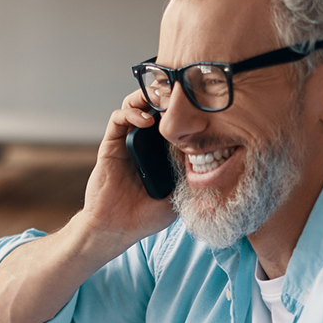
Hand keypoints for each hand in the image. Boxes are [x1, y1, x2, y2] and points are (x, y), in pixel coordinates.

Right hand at [0, 92, 177, 322]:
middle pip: (155, 107)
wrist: (115, 229)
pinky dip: (132, 113)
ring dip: (148, 97)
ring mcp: (127, 142)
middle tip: (181, 93)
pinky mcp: (111, 144)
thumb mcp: (179, 196)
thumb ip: (190, 176)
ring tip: (164, 99)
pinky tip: (146, 120)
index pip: (174, 121)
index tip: (200, 105)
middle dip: (167, 96)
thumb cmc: (145, 217)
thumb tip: (211, 153)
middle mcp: (145, 143)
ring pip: (136, 106)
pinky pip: (118, 119)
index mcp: (162, 153)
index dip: (185, 110)